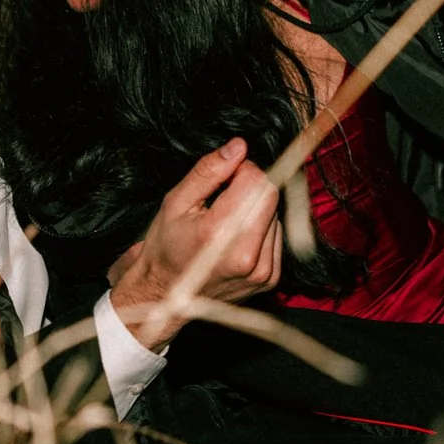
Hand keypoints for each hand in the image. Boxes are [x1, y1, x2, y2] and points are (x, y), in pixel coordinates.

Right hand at [107, 138, 283, 349]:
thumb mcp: (176, 202)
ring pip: (277, 215)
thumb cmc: (166, 248)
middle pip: (270, 196)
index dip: (241, 170)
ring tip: (226, 223)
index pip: (258, 181)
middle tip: (223, 199)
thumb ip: (208, 171)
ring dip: (256, 210)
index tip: (223, 179)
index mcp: (220, 234)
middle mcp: (247, 256)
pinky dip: (260, 230)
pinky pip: (277, 236)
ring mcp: (262, 272)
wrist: (165, 297)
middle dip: (250, 188)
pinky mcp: (270, 279)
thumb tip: (239, 147)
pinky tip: (236, 239)